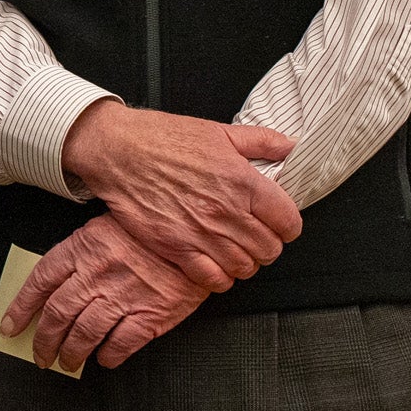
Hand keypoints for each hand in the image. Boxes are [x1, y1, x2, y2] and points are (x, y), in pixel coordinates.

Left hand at [2, 215, 209, 370]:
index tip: (10, 326)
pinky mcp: (151, 314)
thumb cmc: (148, 231)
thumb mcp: (105, 228)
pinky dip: (108, 356)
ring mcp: (124, 295)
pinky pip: (121, 344)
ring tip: (68, 362)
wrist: (196, 234)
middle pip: (58, 313)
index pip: (41, 281)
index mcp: (83, 248)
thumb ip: (80, 255)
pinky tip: (104, 359)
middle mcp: (98, 274)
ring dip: (72, 353)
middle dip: (44, 341)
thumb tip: (54, 286)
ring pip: (84, 333)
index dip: (21, 307)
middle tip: (41, 356)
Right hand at [59, 100, 302, 291]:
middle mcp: (226, 211)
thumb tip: (292, 147)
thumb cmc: (164, 138)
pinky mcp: (177, 248)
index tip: (281, 222)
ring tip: (238, 250)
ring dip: (246, 262)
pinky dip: (221, 278)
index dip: (289, 225)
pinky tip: (217, 264)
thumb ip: (262, 141)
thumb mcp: (219, 131)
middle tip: (258, 236)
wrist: (118, 151)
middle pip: (270, 249)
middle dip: (269, 245)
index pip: (288, 221)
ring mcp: (201, 233)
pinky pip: (213, 279)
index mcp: (242, 180)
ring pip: (245, 268)